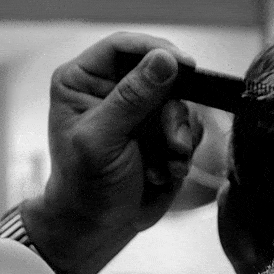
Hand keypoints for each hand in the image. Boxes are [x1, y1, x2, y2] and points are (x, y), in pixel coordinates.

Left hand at [22, 32, 202, 273]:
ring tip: (167, 162)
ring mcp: (141, 113)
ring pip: (181, 104)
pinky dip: (183, 152)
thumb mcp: (103, 139)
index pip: (124, 47)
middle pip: (161, 75)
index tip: (186, 66)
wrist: (100, 227)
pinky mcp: (162, 134)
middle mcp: (114, 90)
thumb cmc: (86, 184)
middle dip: (172, 110)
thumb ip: (133, 97)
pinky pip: (189, 129)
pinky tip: (165, 171)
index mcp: (84, 81)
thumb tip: (165, 59)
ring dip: (179, 136)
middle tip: (172, 141)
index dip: (156, 51)